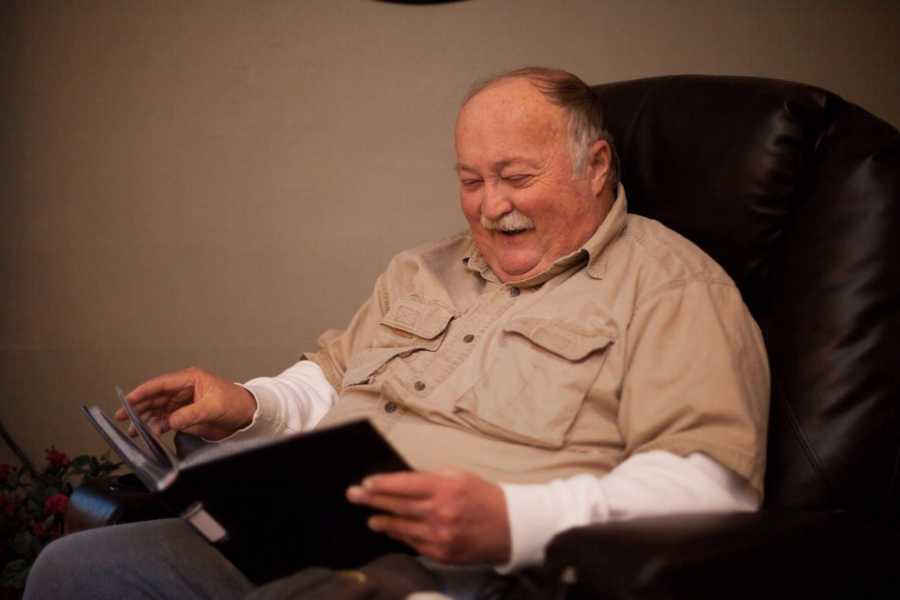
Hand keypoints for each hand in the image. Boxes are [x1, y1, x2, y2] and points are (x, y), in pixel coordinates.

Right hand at [115, 367, 256, 440]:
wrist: (247, 415)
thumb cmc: (235, 402)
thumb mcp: (213, 407)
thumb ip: (190, 414)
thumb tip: (169, 422)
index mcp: (190, 379)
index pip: (161, 384)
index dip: (143, 392)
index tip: (128, 399)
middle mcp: (183, 390)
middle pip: (155, 397)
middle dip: (137, 407)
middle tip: (121, 417)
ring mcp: (182, 403)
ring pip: (157, 410)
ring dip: (144, 419)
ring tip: (133, 430)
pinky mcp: (184, 416)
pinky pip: (165, 420)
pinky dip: (156, 427)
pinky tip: (149, 433)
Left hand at [346, 468, 510, 564]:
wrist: (511, 527)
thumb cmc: (484, 497)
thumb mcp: (460, 477)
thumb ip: (431, 478)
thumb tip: (402, 482)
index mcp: (445, 487)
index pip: (404, 484)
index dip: (382, 484)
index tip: (366, 482)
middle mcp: (440, 511)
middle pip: (397, 505)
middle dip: (372, 500)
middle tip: (353, 495)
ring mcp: (440, 535)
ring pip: (401, 527)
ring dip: (382, 521)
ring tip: (370, 518)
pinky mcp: (441, 553)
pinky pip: (413, 544)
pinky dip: (400, 536)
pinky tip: (391, 531)